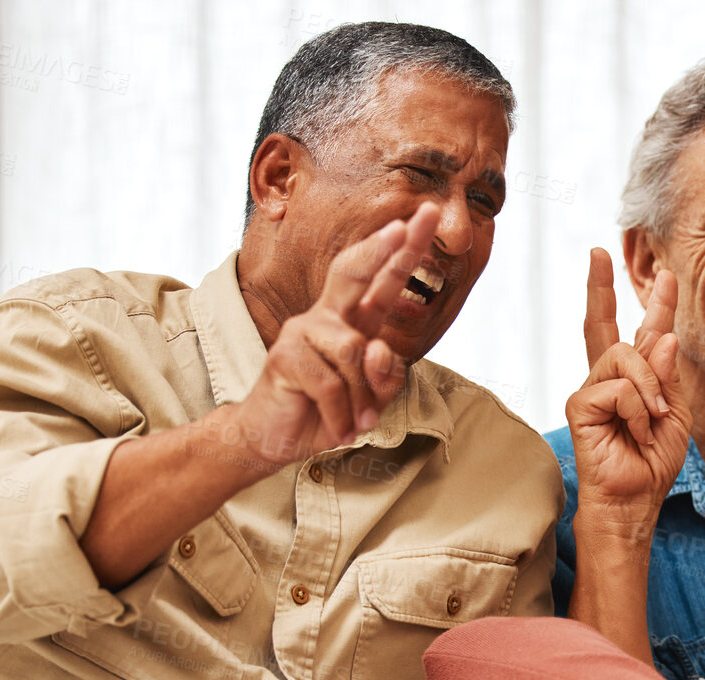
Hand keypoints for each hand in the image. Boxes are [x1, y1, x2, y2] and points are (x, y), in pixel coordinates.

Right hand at [234, 202, 442, 465]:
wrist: (278, 438)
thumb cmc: (328, 412)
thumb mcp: (371, 400)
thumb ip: (385, 377)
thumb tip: (377, 348)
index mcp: (354, 321)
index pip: (381, 280)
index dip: (402, 251)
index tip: (426, 216)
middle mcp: (328, 317)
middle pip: (352, 273)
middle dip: (380, 249)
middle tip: (404, 225)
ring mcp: (303, 333)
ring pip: (353, 352)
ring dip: (363, 398)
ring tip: (359, 423)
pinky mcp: (285, 357)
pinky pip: (331, 384)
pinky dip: (342, 415)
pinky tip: (340, 429)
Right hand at [567, 249, 691, 534]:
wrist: (635, 500)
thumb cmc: (653, 462)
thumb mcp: (675, 413)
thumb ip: (667, 375)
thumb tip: (659, 336)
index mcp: (635, 380)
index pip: (644, 333)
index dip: (656, 304)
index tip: (667, 275)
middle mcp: (609, 378)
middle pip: (602, 322)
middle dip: (599, 285)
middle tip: (597, 253)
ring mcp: (591, 388)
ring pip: (625, 355)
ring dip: (650, 388)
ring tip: (652, 421)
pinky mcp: (579, 403)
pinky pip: (619, 387)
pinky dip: (638, 411)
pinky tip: (635, 434)